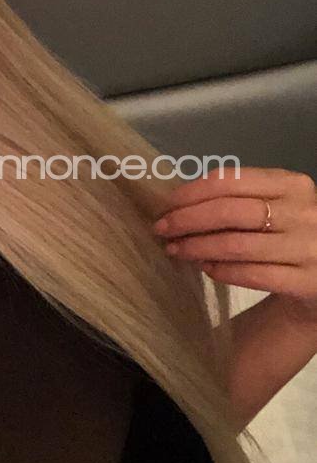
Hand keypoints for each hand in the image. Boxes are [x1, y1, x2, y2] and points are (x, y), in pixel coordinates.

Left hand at [151, 166, 316, 326]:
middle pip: (229, 211)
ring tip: (175, 250)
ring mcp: (308, 247)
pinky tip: (205, 268)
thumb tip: (179, 204)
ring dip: (197, 248)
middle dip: (187, 220)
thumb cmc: (290, 235)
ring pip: (236, 245)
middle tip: (161, 229)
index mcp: (292, 184)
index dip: (191, 192)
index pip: (230, 180)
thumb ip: (239, 200)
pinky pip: (251, 275)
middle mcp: (303, 212)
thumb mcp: (275, 207)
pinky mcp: (307, 281)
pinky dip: (222, 271)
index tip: (166, 205)